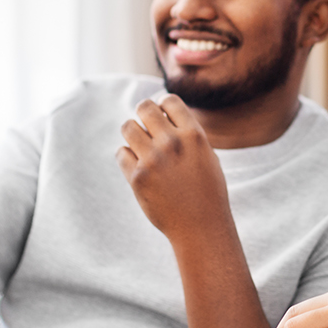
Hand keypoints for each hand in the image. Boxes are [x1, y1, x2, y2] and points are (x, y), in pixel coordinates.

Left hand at [117, 94, 268, 327]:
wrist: (201, 227)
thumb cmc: (206, 191)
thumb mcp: (206, 155)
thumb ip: (186, 133)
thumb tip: (161, 111)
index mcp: (193, 135)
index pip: (169, 100)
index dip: (163, 107)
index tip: (164, 119)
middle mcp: (172, 143)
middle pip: (144, 108)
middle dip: (143, 115)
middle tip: (147, 129)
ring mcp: (152, 160)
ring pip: (127, 127)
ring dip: (132, 134)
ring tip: (141, 147)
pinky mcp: (136, 178)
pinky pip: (121, 153)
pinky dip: (128, 158)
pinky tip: (140, 168)